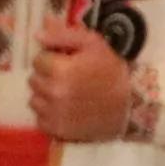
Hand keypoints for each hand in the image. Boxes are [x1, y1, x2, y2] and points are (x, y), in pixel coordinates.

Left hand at [26, 18, 137, 142]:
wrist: (130, 105)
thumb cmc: (112, 70)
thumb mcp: (92, 44)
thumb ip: (62, 35)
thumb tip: (37, 35)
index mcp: (59, 70)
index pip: (38, 60)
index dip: (52, 58)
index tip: (66, 62)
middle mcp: (53, 93)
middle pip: (34, 80)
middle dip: (47, 76)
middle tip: (67, 78)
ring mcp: (54, 114)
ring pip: (35, 100)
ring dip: (45, 95)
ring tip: (65, 93)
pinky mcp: (58, 130)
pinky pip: (40, 119)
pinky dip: (49, 114)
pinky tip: (64, 109)